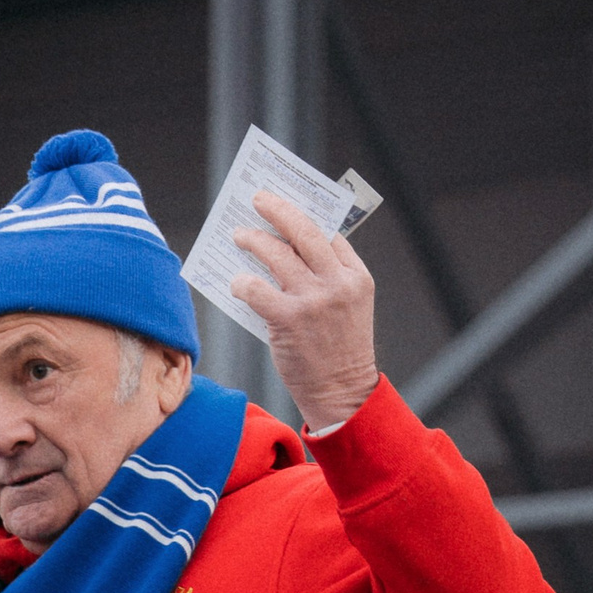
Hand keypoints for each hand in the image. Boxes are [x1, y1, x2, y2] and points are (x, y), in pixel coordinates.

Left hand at [231, 192, 378, 432]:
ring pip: (277, 253)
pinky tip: (236, 282)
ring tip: (239, 235)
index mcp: (356, 276)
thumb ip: (327, 278)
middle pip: (303, 231)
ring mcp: (314, 300)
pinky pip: (257, 289)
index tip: (283, 204)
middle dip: (277, 210)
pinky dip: (242, 282)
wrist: (341, 392)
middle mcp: (337, 283)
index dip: (302, 215)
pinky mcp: (289, 320)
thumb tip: (284, 249)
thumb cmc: (337, 349)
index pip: (327, 232)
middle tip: (258, 200)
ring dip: (253, 240)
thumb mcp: (348, 307)